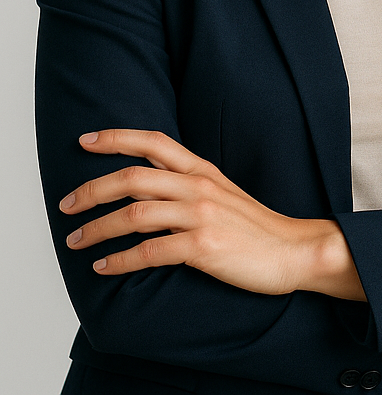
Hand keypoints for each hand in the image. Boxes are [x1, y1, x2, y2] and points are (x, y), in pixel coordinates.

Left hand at [59, 129, 364, 299]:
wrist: (293, 250)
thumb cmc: (255, 226)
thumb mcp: (223, 193)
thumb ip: (189, 184)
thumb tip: (146, 187)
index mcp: (203, 170)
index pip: (154, 142)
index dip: (117, 138)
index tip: (85, 140)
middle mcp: (199, 187)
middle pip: (133, 178)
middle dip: (92, 190)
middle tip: (66, 205)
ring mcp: (202, 216)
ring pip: (134, 214)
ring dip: (97, 228)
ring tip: (76, 240)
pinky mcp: (203, 247)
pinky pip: (149, 252)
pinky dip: (119, 260)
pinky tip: (104, 266)